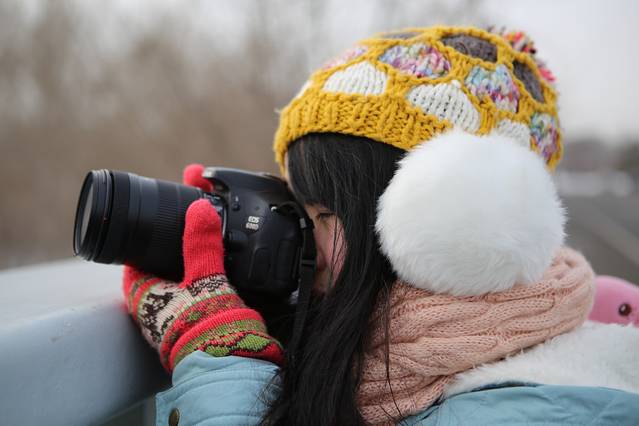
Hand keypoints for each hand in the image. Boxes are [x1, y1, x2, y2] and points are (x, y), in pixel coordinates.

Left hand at [122, 164, 282, 370]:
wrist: (223, 360)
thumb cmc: (206, 322)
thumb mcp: (206, 274)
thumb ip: (204, 242)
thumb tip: (201, 210)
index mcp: (141, 294)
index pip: (133, 263)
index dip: (143, 247)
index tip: (155, 234)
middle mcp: (144, 314)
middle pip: (147, 280)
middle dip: (161, 266)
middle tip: (178, 250)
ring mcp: (160, 329)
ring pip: (162, 298)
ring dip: (175, 286)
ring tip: (195, 272)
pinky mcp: (179, 339)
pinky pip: (177, 313)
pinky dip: (188, 302)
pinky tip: (205, 297)